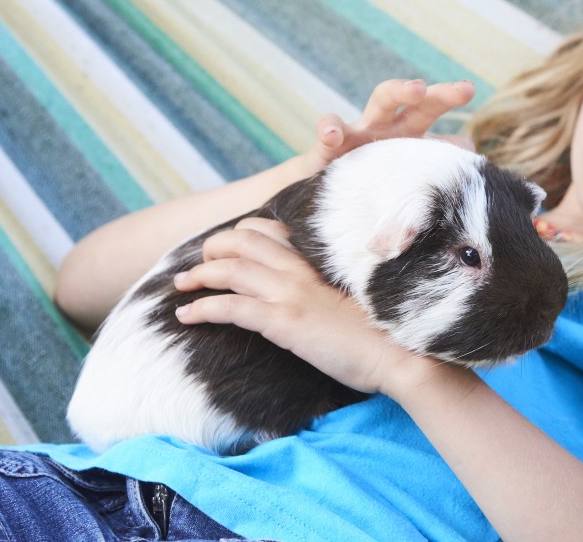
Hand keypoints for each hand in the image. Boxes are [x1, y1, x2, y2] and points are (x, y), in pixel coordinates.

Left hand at [172, 217, 416, 394]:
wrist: (401, 353)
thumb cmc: (387, 332)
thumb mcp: (358, 297)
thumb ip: (332, 288)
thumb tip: (319, 297)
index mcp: (318, 261)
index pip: (271, 229)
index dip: (242, 234)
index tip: (228, 248)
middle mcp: (301, 270)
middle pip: (242, 241)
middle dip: (213, 248)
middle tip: (199, 265)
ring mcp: (291, 293)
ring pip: (230, 269)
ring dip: (198, 275)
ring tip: (181, 285)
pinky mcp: (283, 322)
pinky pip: (230, 307)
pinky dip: (201, 308)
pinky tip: (185, 315)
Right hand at [303, 78, 475, 174]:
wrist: (321, 203)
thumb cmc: (368, 189)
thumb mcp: (403, 180)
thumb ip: (433, 166)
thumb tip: (471, 154)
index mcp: (409, 135)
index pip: (434, 111)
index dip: (451, 97)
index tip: (468, 90)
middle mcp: (388, 128)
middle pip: (417, 102)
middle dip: (440, 93)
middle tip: (463, 90)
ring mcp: (358, 134)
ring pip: (380, 102)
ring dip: (398, 91)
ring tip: (417, 88)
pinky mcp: (326, 149)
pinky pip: (328, 131)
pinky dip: (329, 128)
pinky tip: (333, 134)